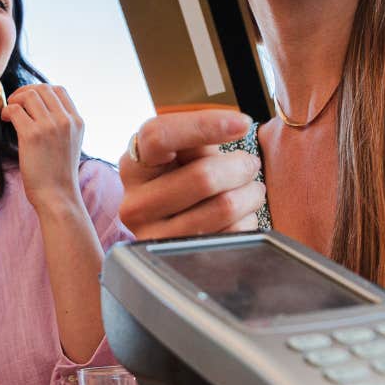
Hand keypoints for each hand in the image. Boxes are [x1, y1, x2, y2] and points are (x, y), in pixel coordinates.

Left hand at [2, 84, 85, 207]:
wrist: (58, 196)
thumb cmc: (58, 174)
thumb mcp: (70, 144)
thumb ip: (61, 125)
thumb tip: (37, 107)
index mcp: (77, 121)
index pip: (58, 90)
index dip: (40, 91)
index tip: (28, 102)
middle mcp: (66, 120)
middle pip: (42, 89)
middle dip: (24, 92)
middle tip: (15, 104)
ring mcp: (50, 126)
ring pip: (28, 95)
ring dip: (14, 100)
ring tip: (9, 114)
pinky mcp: (33, 135)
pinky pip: (15, 109)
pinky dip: (7, 110)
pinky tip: (5, 120)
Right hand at [117, 109, 263, 237]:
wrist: (171, 226)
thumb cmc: (182, 179)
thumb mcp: (181, 153)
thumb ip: (198, 135)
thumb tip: (237, 126)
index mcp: (133, 166)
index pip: (159, 136)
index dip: (204, 125)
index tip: (243, 123)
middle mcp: (135, 204)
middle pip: (203, 176)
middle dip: (241, 166)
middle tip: (249, 164)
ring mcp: (156, 236)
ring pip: (224, 206)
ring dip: (250, 193)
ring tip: (250, 189)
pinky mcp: (181, 260)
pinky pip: (233, 234)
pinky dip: (247, 221)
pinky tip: (240, 216)